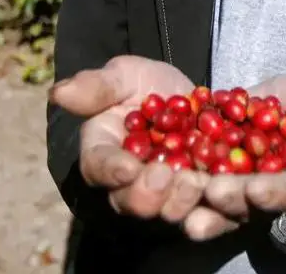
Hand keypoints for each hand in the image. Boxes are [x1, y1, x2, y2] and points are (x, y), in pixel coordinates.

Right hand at [49, 55, 209, 225]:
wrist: (185, 94)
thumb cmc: (143, 84)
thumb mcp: (123, 75)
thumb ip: (96, 86)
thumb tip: (58, 92)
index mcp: (103, 154)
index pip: (99, 167)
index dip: (111, 170)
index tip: (126, 167)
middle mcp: (131, 184)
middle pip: (132, 201)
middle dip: (147, 194)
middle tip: (165, 176)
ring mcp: (167, 195)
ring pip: (169, 210)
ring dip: (181, 201)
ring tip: (195, 182)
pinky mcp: (201, 196)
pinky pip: (208, 205)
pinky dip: (217, 200)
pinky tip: (228, 186)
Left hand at [190, 73, 285, 240]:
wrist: (280, 99)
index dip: (271, 194)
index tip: (256, 190)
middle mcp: (259, 191)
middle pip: (244, 204)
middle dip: (229, 200)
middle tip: (214, 192)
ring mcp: (229, 180)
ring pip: (210, 198)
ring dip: (196, 199)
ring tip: (182, 192)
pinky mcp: (205, 163)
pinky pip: (187, 170)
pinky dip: (174, 169)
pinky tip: (160, 165)